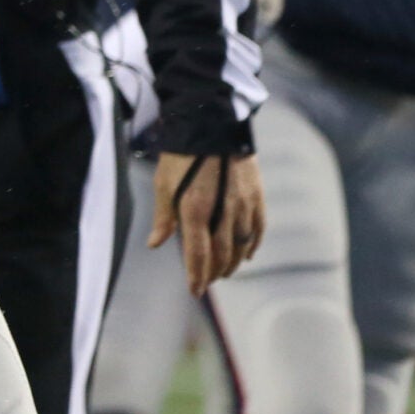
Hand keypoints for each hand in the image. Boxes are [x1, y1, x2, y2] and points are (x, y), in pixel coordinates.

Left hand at [151, 150, 264, 294]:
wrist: (212, 123)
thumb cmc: (182, 153)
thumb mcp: (164, 182)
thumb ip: (163, 216)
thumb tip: (156, 243)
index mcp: (195, 209)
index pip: (198, 254)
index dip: (197, 275)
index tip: (195, 291)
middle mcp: (223, 211)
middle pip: (222, 254)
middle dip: (214, 272)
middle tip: (207, 281)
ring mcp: (244, 204)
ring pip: (242, 245)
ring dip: (233, 262)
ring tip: (225, 271)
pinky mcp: (256, 195)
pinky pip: (258, 228)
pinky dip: (252, 245)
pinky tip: (247, 253)